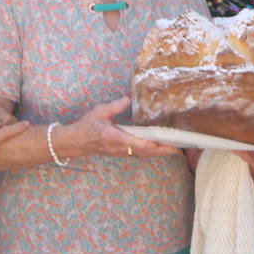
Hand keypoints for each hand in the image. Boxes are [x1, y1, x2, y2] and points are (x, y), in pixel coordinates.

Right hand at [62, 97, 179, 159]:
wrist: (75, 142)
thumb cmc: (86, 127)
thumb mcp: (99, 112)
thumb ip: (115, 106)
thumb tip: (128, 98)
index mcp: (115, 137)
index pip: (138, 143)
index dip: (154, 145)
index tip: (167, 144)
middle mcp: (119, 147)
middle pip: (145, 152)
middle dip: (162, 151)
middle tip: (178, 149)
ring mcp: (120, 152)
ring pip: (143, 154)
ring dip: (158, 153)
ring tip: (173, 149)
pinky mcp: (120, 152)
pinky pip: (138, 154)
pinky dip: (150, 152)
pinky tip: (158, 148)